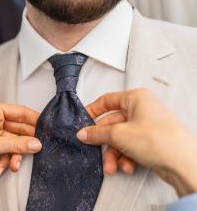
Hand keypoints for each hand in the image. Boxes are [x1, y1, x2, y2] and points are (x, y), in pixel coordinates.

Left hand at [0, 102, 41, 180]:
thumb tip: (36, 144)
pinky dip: (5, 159)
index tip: (47, 131)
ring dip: (13, 155)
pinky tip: (0, 168)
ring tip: (11, 166)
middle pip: (19, 129)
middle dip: (23, 145)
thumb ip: (15, 144)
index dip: (35, 121)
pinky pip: (6, 150)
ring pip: (13, 142)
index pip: (20, 112)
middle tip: (33, 153)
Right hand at [76, 88, 196, 196]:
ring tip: (112, 166)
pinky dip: (125, 158)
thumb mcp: (119, 135)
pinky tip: (127, 167)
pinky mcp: (151, 141)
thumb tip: (83, 133)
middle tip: (92, 149)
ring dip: (114, 154)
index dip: (93, 111)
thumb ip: (97, 133)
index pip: (107, 100)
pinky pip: (130, 147)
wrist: (183, 163)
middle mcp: (142, 109)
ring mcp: (147, 126)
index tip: (82, 122)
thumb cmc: (158, 140)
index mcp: (136, 98)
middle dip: (104, 142)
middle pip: (112, 124)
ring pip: (120, 138)